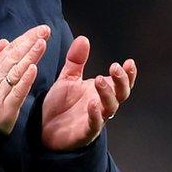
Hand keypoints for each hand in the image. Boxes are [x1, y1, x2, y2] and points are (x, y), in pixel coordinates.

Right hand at [0, 25, 50, 133]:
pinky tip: (33, 69)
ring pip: (16, 71)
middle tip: (44, 31)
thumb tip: (4, 41)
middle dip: (30, 42)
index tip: (40, 29)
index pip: (11, 50)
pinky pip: (17, 92)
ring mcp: (2, 92)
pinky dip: (24, 80)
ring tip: (41, 43)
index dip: (26, 38)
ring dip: (29, 56)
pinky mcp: (7, 107)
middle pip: (14, 57)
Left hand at [41, 36, 136, 150]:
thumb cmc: (60, 104)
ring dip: (107, 93)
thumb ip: (76, 61)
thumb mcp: (67, 78)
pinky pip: (94, 124)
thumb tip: (83, 38)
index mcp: (100, 92)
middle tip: (115, 68)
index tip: (129, 62)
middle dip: (121, 81)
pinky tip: (93, 104)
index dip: (128, 74)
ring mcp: (95, 119)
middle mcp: (102, 105)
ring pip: (110, 108)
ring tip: (99, 80)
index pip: (120, 82)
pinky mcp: (84, 132)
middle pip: (121, 94)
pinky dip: (96, 115)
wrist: (42, 127)